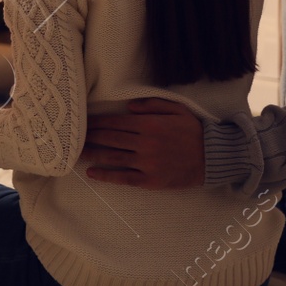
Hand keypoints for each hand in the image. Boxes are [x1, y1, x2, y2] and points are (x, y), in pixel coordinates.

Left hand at [80, 98, 205, 188]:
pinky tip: (92, 173)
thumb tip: (129, 107)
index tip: (82, 122)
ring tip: (75, 154)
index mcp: (149, 124)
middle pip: (109, 139)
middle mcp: (144, 143)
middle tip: (72, 137)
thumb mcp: (176, 109)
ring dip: (91, 155)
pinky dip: (106, 175)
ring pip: (112, 158)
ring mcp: (146, 163)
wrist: (212, 157)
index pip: (115, 122)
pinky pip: (123, 178)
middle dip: (89, 137)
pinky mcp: (150, 181)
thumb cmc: (193, 131)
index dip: (96, 122)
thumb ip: (152, 104)